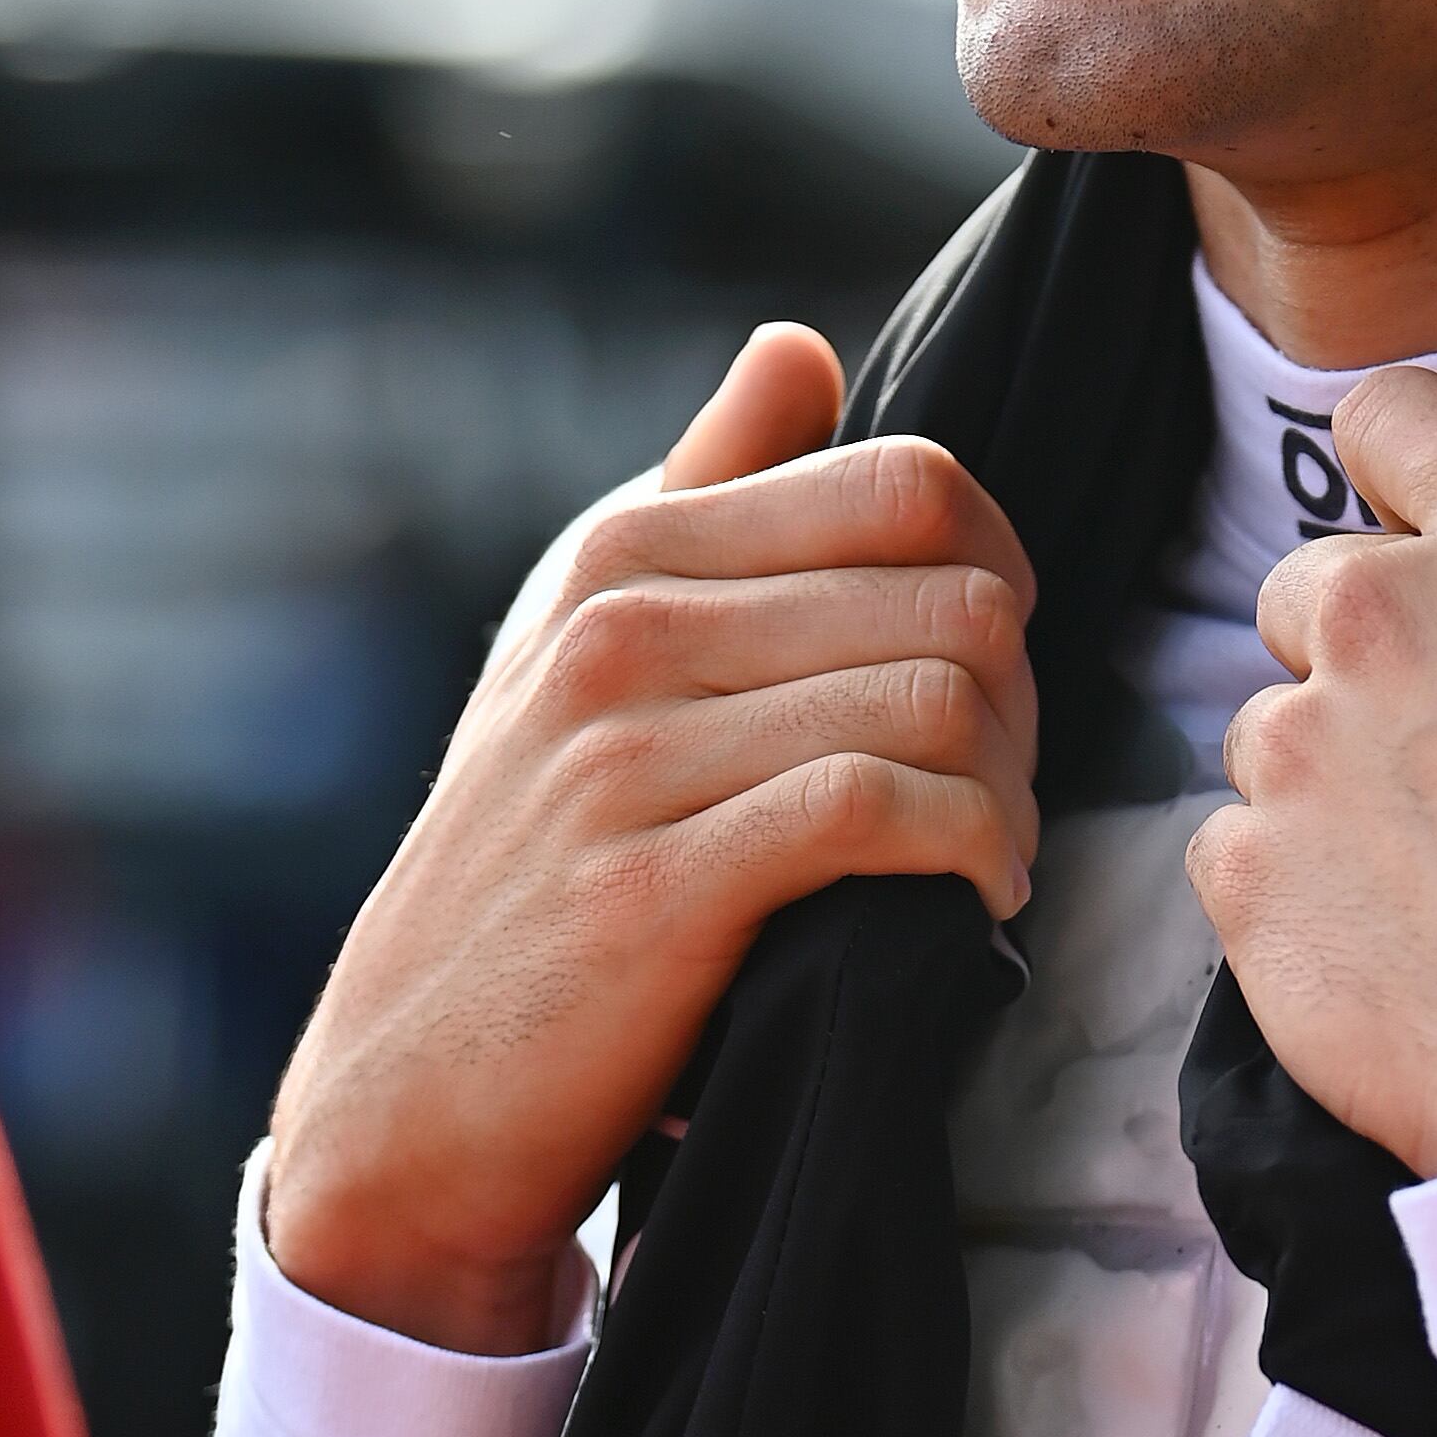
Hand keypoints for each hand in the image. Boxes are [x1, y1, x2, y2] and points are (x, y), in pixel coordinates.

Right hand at [267, 325, 1038, 1352]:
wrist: (412, 1089)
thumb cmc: (536, 862)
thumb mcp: (586, 646)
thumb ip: (704, 492)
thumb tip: (798, 347)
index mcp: (624, 548)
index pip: (911, 485)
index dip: (1000, 579)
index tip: (988, 679)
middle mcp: (621, 626)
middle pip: (954, 597)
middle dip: (1025, 702)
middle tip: (1003, 791)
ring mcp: (630, 753)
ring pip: (939, 700)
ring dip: (1011, 793)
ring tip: (990, 855)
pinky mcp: (656, 885)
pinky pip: (888, 811)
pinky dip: (974, 856)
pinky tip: (975, 900)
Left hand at [1189, 336, 1436, 1181]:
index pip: (1393, 412)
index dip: (1417, 465)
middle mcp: (1380, 614)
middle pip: (1323, 575)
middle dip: (1387, 645)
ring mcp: (1296, 748)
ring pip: (1275, 718)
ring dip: (1342, 771)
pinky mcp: (1247, 879)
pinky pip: (1239, 853)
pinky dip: (1302, 892)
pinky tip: (1410, 941)